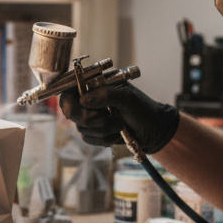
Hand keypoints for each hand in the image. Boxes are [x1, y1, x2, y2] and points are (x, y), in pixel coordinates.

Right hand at [59, 82, 179, 152]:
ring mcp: (89, 115)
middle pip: (69, 109)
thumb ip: (106, 95)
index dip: (69, 96)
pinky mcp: (93, 132)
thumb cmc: (143, 109)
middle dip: (88, 117)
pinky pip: (87, 138)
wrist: (153, 131)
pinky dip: (103, 139)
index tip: (81, 104)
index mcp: (95, 84)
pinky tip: (116, 133)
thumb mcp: (128, 97)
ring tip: (119, 125)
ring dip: (102, 129)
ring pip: (80, 126)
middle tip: (106, 117)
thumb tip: (83, 100)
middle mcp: (88, 98)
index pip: (69, 86)